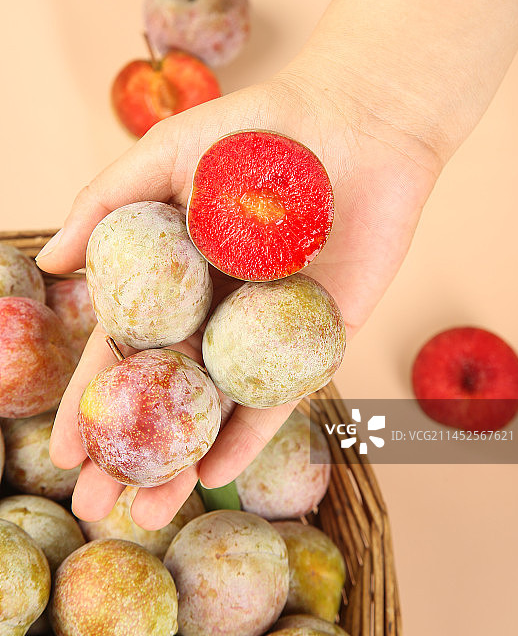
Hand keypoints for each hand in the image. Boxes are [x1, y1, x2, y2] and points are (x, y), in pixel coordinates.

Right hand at [38, 54, 441, 529]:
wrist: (353, 121)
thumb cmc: (253, 128)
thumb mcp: (165, 156)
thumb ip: (103, 207)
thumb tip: (47, 263)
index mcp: (176, 278)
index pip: (126, 351)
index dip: (95, 402)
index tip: (67, 450)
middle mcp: (216, 312)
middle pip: (167, 393)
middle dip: (131, 451)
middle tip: (92, 504)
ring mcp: (267, 330)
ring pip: (218, 407)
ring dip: (183, 460)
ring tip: (145, 514)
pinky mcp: (321, 336)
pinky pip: (283, 393)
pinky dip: (251, 431)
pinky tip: (216, 470)